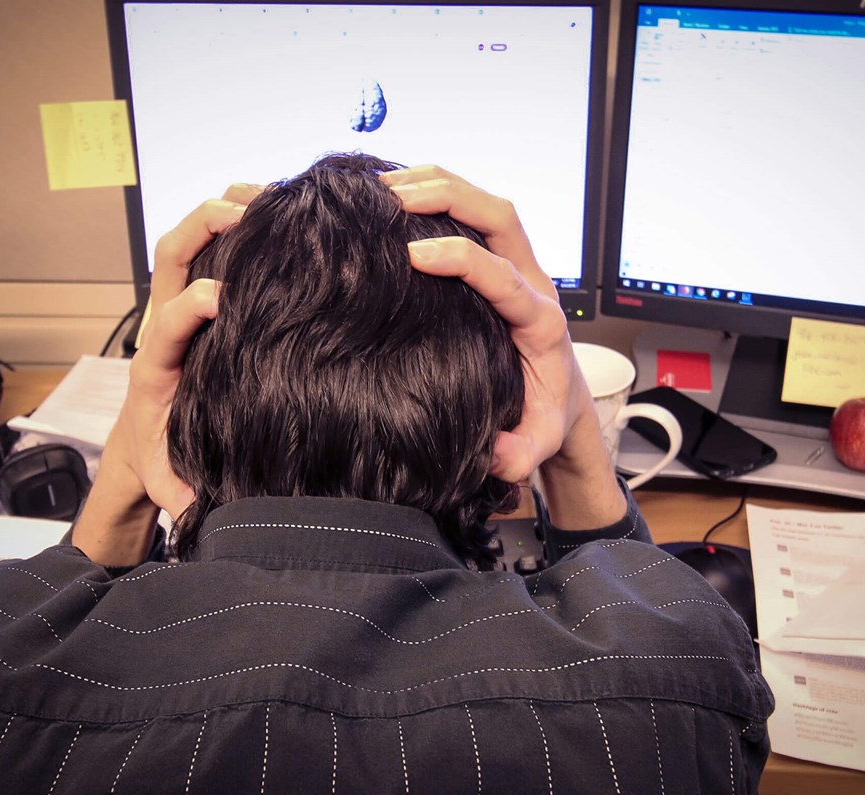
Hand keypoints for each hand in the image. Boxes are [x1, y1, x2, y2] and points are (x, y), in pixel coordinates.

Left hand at [71, 184, 260, 563]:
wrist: (142, 446)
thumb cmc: (162, 459)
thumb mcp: (173, 481)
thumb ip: (187, 494)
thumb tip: (207, 513)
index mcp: (156, 369)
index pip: (167, 323)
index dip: (190, 305)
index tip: (223, 297)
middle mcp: (162, 329)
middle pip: (169, 258)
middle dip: (204, 228)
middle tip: (251, 212)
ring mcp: (175, 311)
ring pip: (185, 244)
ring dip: (219, 215)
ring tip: (267, 196)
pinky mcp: (192, 307)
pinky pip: (205, 254)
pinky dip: (232, 228)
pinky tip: (272, 218)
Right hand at [380, 166, 624, 527]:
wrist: (564, 400)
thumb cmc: (545, 415)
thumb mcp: (536, 442)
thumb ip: (519, 454)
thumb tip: (495, 454)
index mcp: (538, 322)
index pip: (502, 275)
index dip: (460, 259)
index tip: (415, 255)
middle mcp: (532, 284)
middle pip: (500, 217)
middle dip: (449, 196)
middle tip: (393, 194)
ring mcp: (519, 268)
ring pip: (488, 208)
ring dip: (442, 186)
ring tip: (387, 183)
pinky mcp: (502, 265)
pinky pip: (476, 218)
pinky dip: (441, 197)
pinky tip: (403, 195)